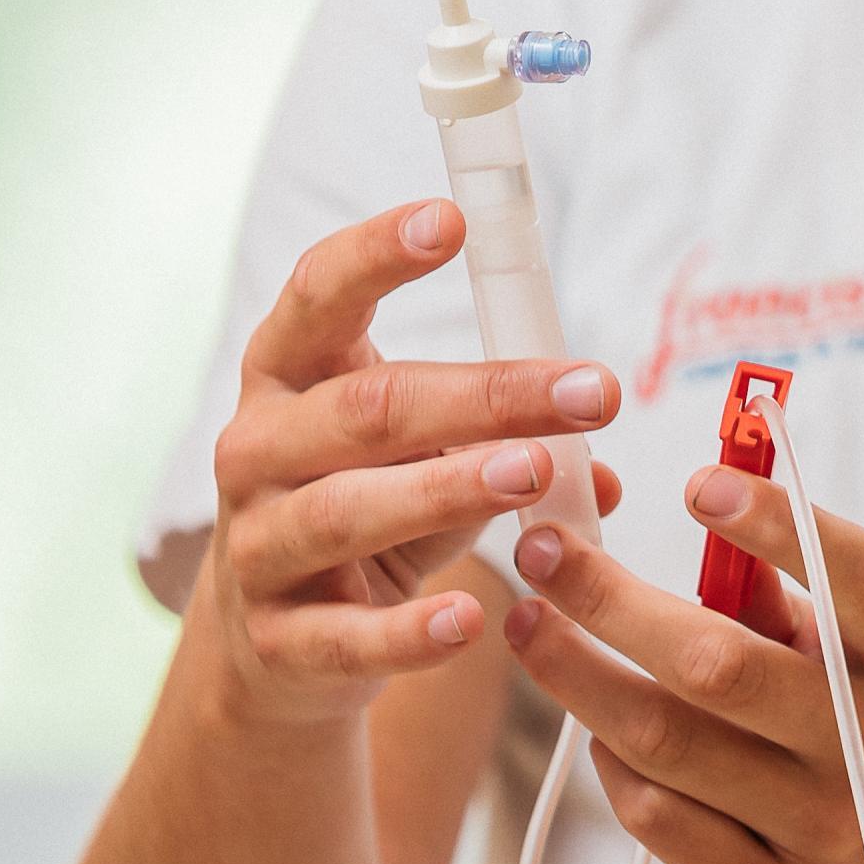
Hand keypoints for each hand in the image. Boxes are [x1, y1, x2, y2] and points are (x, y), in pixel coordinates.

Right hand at [196, 200, 623, 728]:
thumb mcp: (424, 458)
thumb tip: (606, 467)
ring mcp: (257, 545)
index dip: (375, 254)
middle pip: (368, 409)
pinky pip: (347, 635)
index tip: (452, 219)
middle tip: (592, 392)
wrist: (278, 645)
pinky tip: (471, 616)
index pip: (317, 295)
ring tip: (536, 474)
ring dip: (450, 489)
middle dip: (486, 396)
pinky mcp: (276, 639)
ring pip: (349, 510)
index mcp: (289, 376)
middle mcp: (258, 449)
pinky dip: (410, 629)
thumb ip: (509, 442)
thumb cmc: (369, 513)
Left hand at [499, 465, 863, 863]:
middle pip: (717, 664)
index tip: (699, 481)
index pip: (854, 578)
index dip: (778, 524)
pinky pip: (662, 820)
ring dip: (581, 677)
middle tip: (542, 551)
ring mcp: (820, 828)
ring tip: (530, 628)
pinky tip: (596, 731)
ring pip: (669, 742)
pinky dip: (614, 765)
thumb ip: (799, 606)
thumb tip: (713, 521)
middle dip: (610, 600)